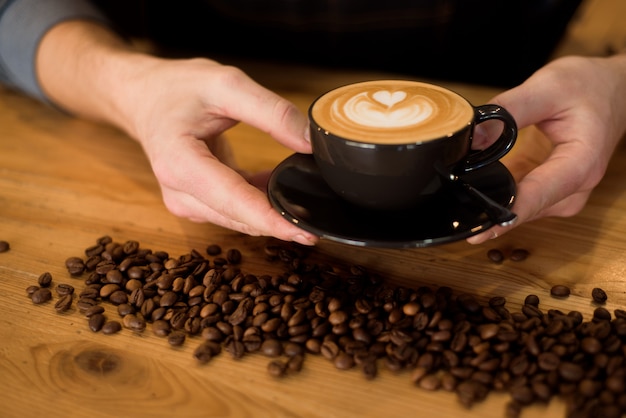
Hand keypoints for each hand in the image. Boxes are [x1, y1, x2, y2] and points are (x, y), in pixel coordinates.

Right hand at [121, 57, 318, 244]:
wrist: (146, 97)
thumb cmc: (177, 88)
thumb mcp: (226, 86)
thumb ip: (271, 113)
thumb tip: (310, 143)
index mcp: (180, 165)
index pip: (234, 202)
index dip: (272, 220)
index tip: (306, 232)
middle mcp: (180, 193)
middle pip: (240, 218)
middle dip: (279, 222)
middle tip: (320, 221)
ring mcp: (187, 202)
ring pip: (241, 219)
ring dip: (272, 212)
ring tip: (305, 197)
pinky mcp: (198, 203)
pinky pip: (237, 209)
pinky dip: (261, 200)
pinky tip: (279, 182)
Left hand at [467, 54, 625, 243]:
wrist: (612, 89)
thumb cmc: (589, 87)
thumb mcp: (548, 87)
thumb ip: (509, 111)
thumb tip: (472, 137)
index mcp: (580, 165)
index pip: (538, 196)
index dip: (507, 214)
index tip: (480, 231)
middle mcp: (574, 188)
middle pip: (526, 210)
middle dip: (490, 211)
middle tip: (454, 212)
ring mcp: (561, 194)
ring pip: (519, 209)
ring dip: (490, 202)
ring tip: (461, 194)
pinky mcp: (548, 191)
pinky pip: (517, 199)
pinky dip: (496, 193)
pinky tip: (475, 186)